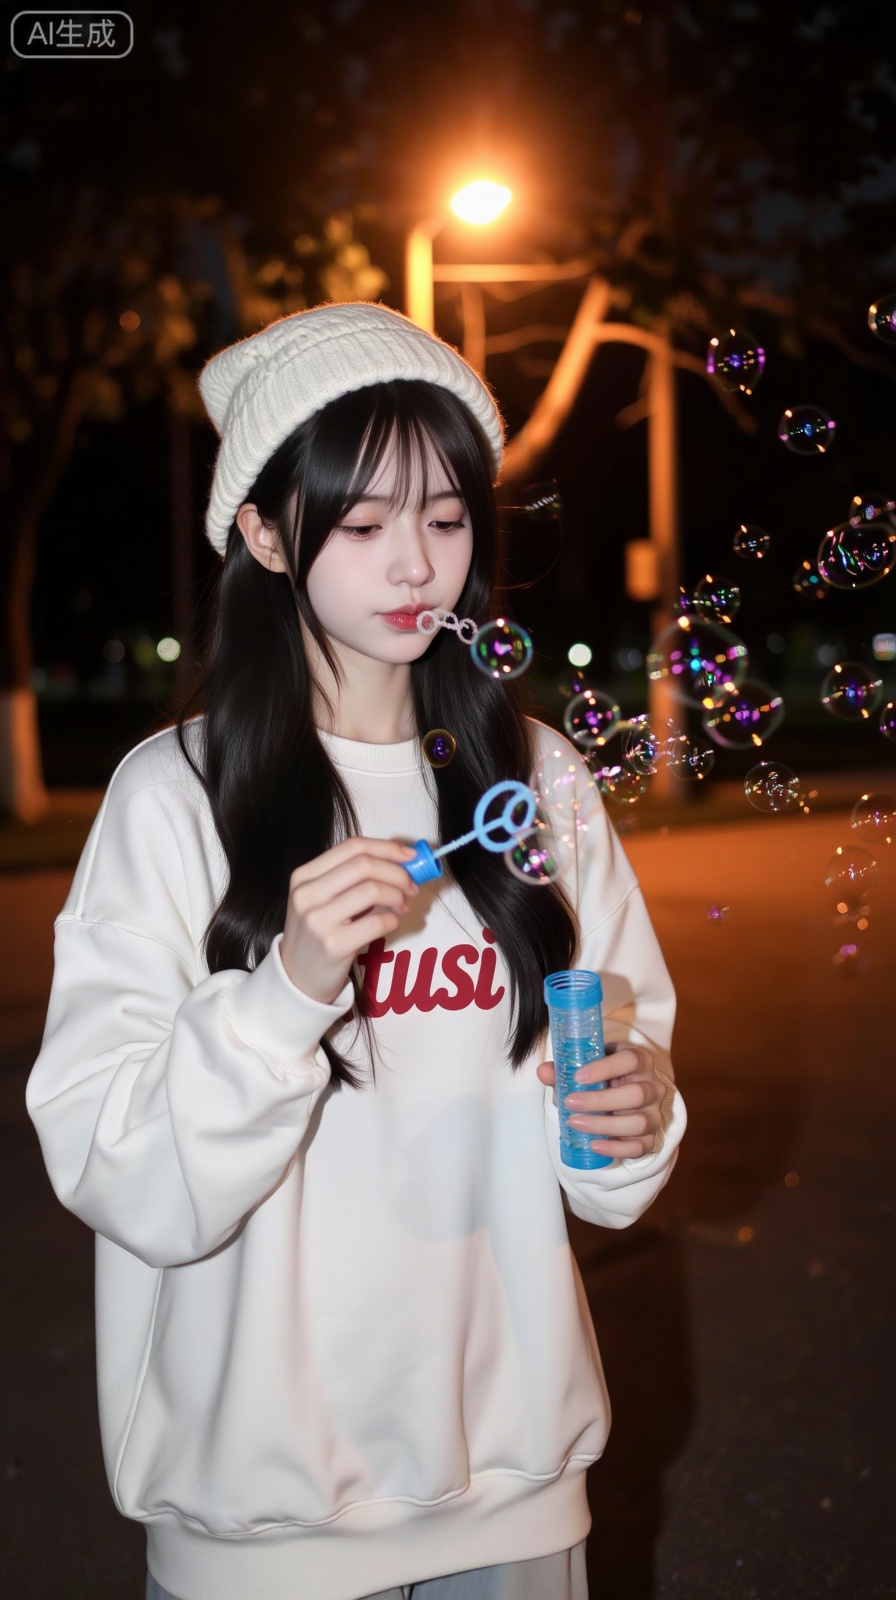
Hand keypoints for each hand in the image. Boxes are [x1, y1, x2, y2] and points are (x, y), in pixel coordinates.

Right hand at [281, 837, 419, 1003]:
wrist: (297, 976)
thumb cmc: (317, 932)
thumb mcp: (321, 898)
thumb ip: (352, 877)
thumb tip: (401, 862)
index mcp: (304, 875)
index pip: (352, 846)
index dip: (387, 848)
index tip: (410, 857)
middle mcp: (307, 894)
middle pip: (364, 864)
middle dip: (397, 872)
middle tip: (410, 885)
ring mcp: (318, 920)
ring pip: (372, 890)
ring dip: (397, 895)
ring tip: (401, 905)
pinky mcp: (333, 945)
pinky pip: (377, 922)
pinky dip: (392, 919)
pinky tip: (390, 923)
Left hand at [535, 1044, 667, 1159]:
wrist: (621, 1099)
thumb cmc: (604, 1079)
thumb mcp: (587, 1069)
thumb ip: (565, 1070)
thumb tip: (543, 1071)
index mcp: (639, 1061)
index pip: (630, 1059)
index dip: (605, 1067)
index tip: (578, 1077)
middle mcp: (653, 1086)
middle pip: (636, 1094)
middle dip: (600, 1100)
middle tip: (570, 1102)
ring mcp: (654, 1114)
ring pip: (638, 1123)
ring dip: (604, 1125)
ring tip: (575, 1123)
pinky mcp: (651, 1138)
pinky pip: (639, 1147)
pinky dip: (616, 1148)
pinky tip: (594, 1145)